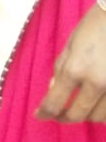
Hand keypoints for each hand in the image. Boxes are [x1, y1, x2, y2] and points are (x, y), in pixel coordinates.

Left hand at [37, 3, 105, 121]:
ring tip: (84, 107)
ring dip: (90, 115)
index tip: (42, 115)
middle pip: (78, 115)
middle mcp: (98, 82)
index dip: (45, 113)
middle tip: (61, 114)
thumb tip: (53, 90)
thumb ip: (61, 70)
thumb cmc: (96, 24)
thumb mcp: (71, 45)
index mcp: (76, 70)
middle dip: (66, 117)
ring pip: (101, 117)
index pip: (54, 103)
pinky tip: (101, 104)